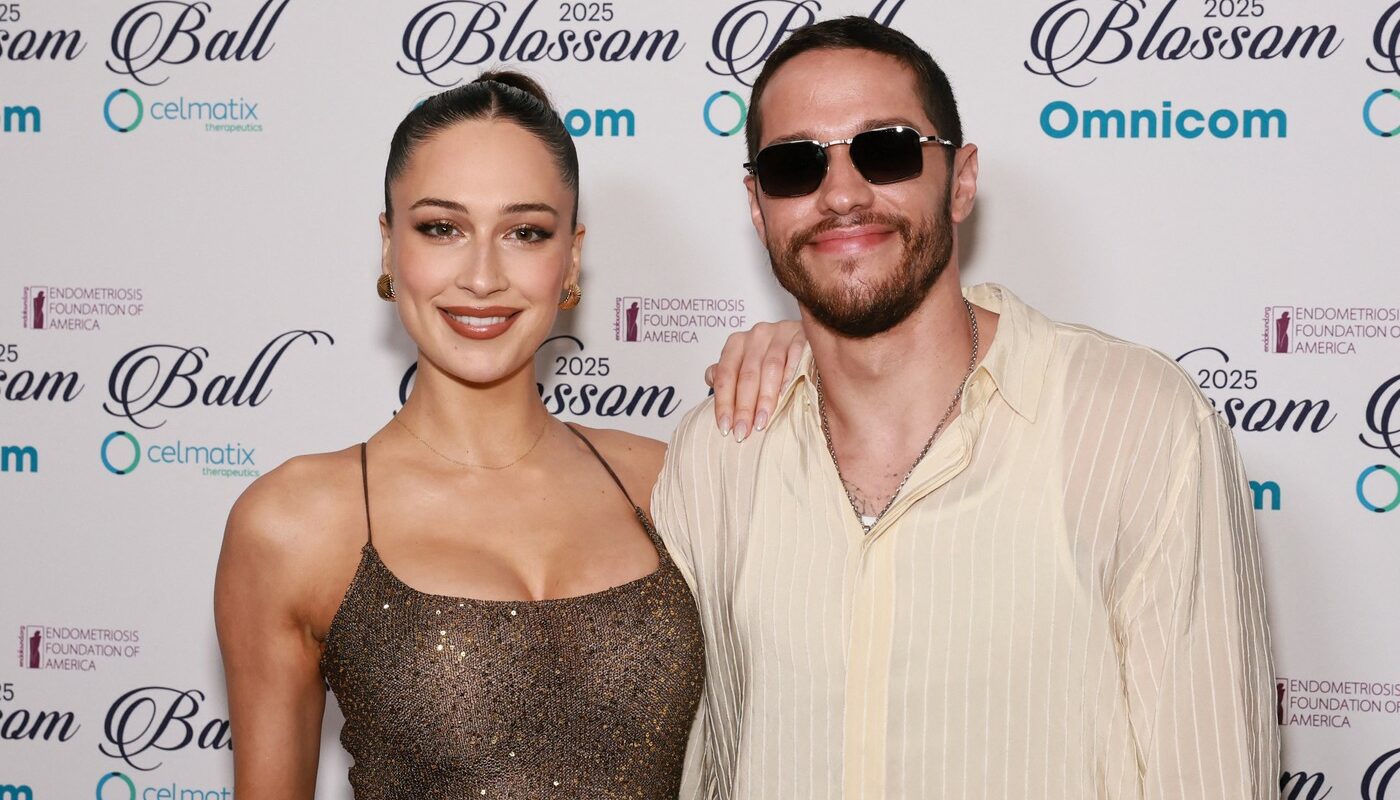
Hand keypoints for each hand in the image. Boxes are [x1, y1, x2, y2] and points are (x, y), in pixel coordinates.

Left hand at [705, 321, 804, 441]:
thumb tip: (711, 381)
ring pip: (770, 368)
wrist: (802, 336)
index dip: (723, 402)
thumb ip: (727, 372)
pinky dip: (790, 376)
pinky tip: (786, 395)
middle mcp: (756, 336)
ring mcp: (780, 333)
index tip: (725, 427)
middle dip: (743, 407)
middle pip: (747, 375)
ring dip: (765, 398)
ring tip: (761, 422)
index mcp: (737, 343)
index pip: (725, 375)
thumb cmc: (770, 356)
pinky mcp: (802, 335)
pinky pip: (795, 356)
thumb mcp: (744, 362)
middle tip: (742, 432)